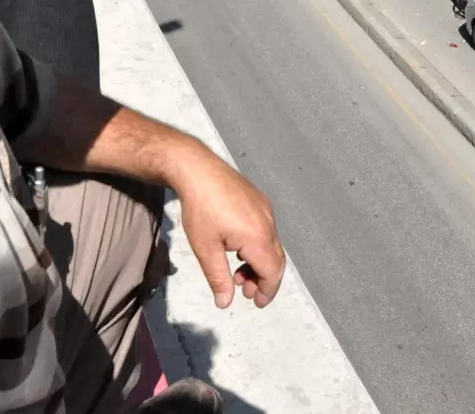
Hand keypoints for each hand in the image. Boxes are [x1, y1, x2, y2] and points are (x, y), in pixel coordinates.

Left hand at [171, 146, 285, 308]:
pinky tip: (237, 248)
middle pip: (276, 260)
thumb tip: (225, 302)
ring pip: (271, 245)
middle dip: (264, 280)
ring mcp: (265, 210)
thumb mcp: (205, 248)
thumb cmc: (200, 209)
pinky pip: (266, 230)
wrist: (198, 170)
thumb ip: (218, 277)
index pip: (272, 272)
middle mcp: (268, 223)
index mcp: (257, 238)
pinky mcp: (259, 200)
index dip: (268, 291)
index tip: (257, 303)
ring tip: (238, 273)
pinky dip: (258, 247)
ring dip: (259, 263)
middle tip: (246, 292)